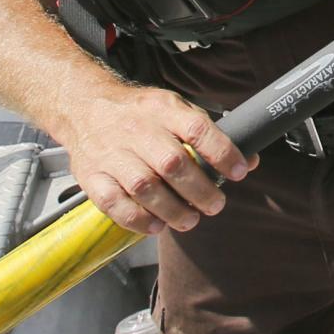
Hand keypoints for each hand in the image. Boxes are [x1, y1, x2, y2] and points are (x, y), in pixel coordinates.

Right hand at [59, 85, 255, 235]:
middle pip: (173, 163)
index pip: (197, 129)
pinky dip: (138, 220)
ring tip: (190, 219)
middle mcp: (137, 130)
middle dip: (200, 190)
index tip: (238, 171)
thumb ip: (210, 134)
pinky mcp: (92, 175)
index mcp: (162, 109)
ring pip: (144, 187)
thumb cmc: (139, 114)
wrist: (85, 107)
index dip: (222, 152)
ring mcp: (111, 153)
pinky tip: (156, 225)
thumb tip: (248, 160)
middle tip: (215, 205)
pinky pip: (114, 203)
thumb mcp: (176, 109)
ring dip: (173, 210)